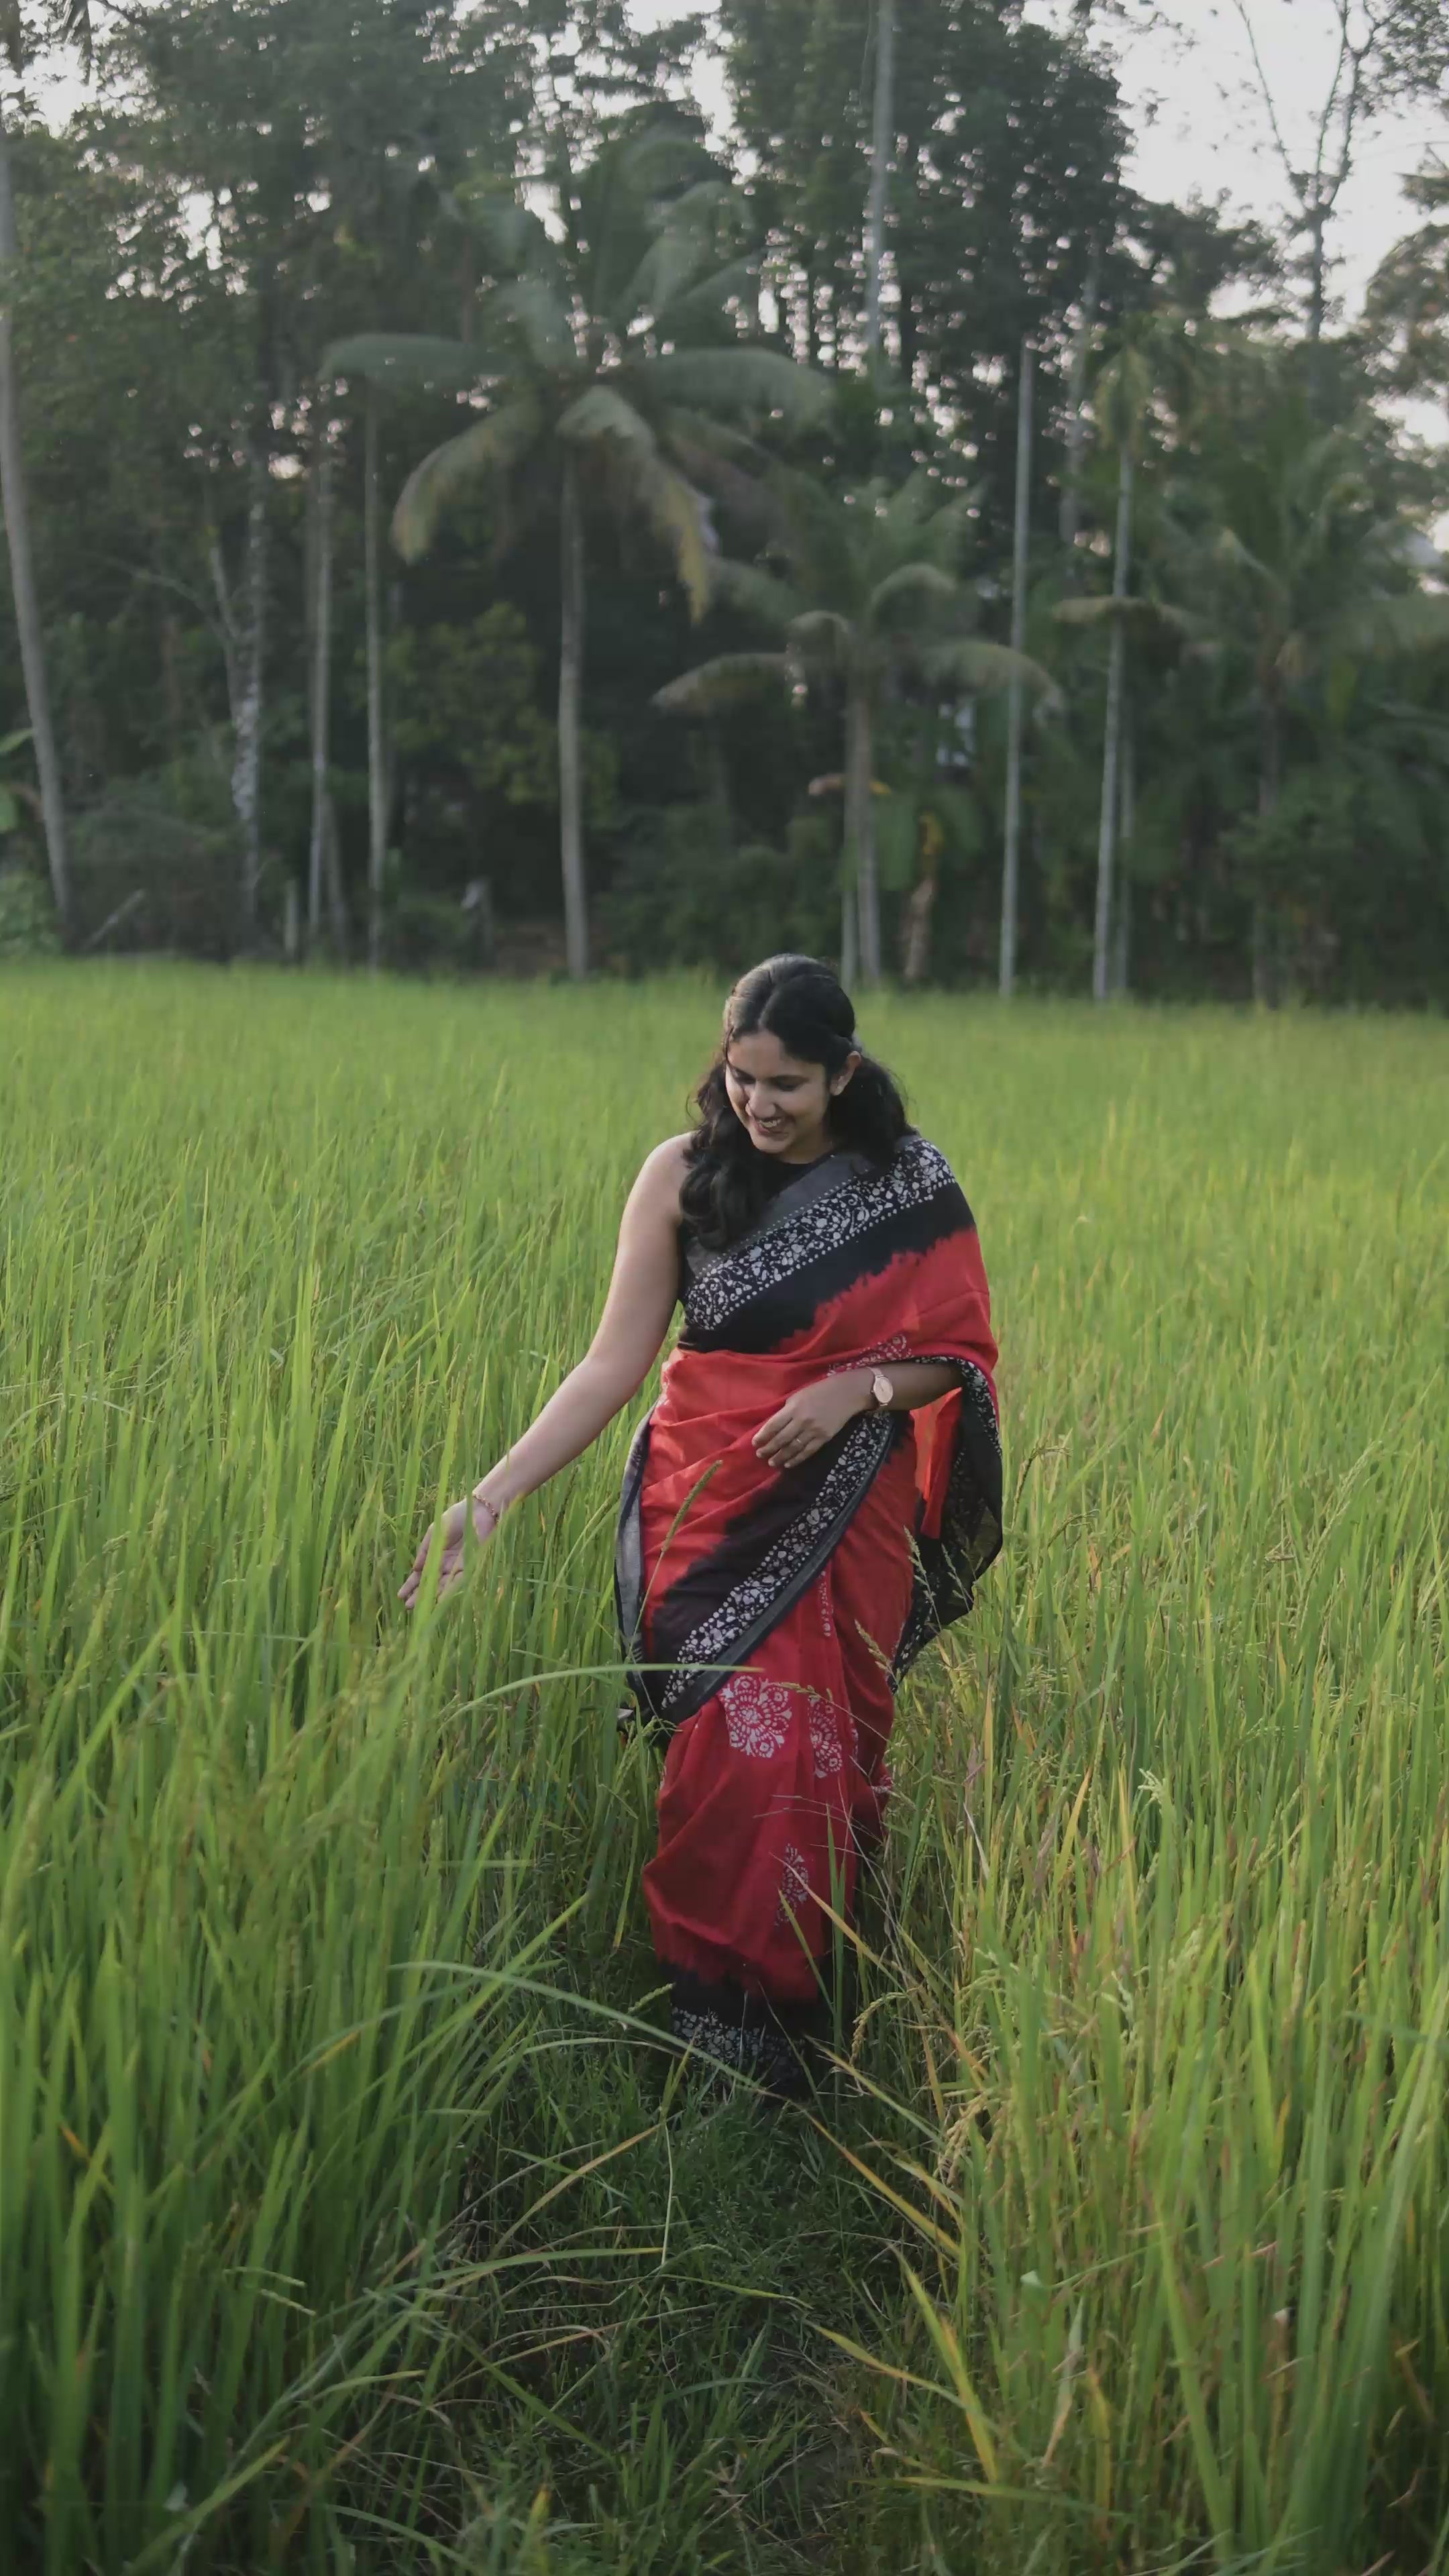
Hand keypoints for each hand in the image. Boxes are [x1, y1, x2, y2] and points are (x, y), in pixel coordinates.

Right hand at [398, 1491, 499, 1608]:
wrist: (476, 1510)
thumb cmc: (455, 1518)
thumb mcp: (434, 1533)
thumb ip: (425, 1550)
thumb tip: (414, 1569)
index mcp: (435, 1555)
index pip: (421, 1573)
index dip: (411, 1584)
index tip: (400, 1595)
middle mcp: (444, 1564)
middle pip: (430, 1582)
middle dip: (419, 1594)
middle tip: (408, 1606)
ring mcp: (455, 1566)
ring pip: (441, 1585)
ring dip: (431, 1596)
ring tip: (420, 1606)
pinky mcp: (468, 1565)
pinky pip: (457, 1580)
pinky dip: (448, 1589)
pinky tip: (439, 1598)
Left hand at [753, 1373, 870, 1472]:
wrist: (846, 1394)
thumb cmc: (820, 1391)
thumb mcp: (798, 1396)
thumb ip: (787, 1410)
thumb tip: (774, 1426)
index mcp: (794, 1408)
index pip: (773, 1425)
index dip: (763, 1436)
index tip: (755, 1443)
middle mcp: (802, 1420)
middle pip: (781, 1439)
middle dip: (769, 1448)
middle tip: (760, 1455)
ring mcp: (814, 1431)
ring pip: (793, 1448)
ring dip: (780, 1457)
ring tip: (771, 1462)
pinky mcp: (824, 1438)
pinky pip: (807, 1452)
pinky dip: (796, 1459)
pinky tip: (788, 1464)